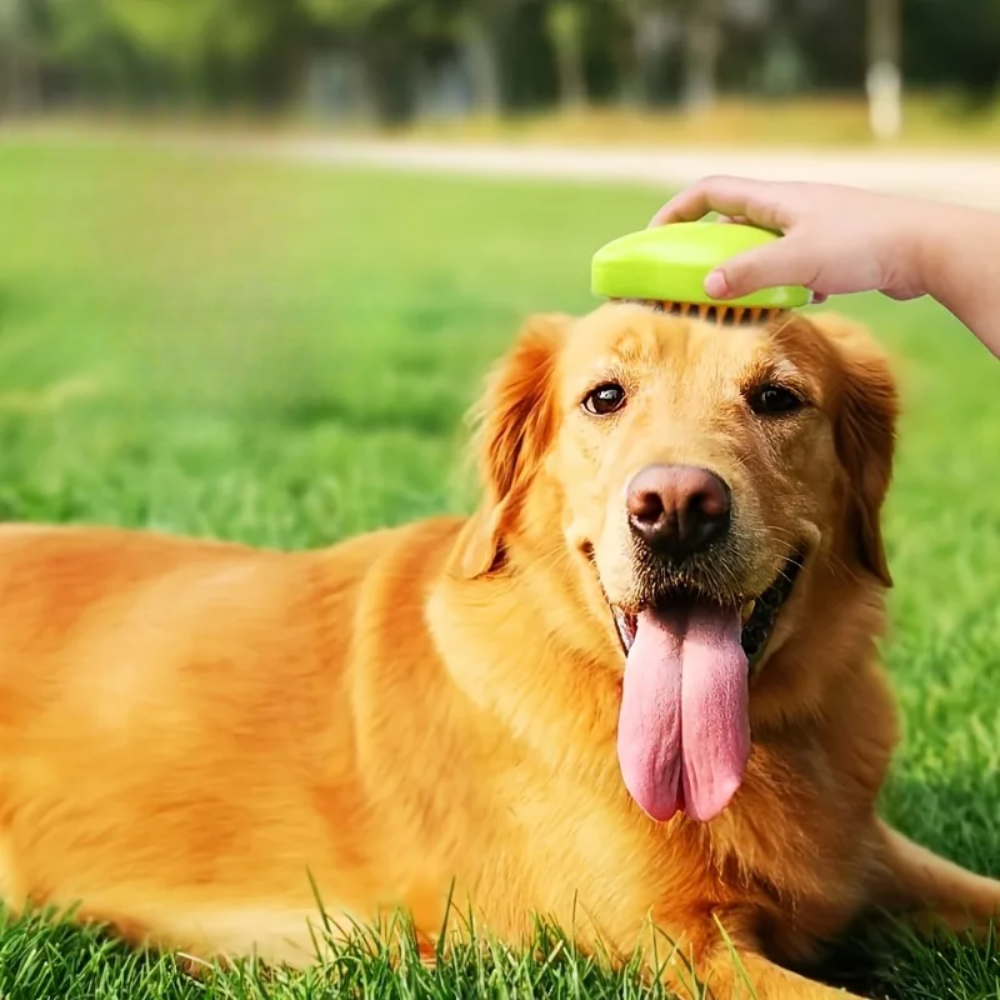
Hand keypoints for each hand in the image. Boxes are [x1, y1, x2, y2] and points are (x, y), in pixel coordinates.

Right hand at [649, 177, 935, 303]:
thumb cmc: (862, 244)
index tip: (656, 240)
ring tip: (737, 302)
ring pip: (761, 248)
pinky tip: (790, 303)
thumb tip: (707, 285)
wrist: (926, 248)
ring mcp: (811, 228)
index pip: (710, 191)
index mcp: (775, 199)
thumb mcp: (797, 260)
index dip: (677, 212)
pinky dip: (779, 285)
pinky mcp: (831, 250)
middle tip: (690, 281)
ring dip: (744, 273)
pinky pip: (790, 266)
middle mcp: (789, 209)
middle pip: (732, 222)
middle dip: (707, 251)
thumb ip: (750, 272)